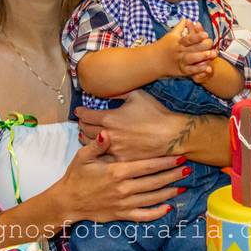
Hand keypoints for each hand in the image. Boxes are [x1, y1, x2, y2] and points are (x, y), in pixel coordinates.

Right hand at [57, 133, 187, 222]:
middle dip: (172, 174)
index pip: (146, 166)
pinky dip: (157, 213)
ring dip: (169, 191)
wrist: (68, 201)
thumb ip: (97, 145)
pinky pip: (143, 215)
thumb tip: (106, 132)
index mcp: (116, 172)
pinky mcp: (121, 215)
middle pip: (154, 181)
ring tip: (183, 185)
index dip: (165, 161)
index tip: (179, 155)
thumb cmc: (76, 176)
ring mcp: (123, 203)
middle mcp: (123, 188)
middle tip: (188, 168)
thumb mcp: (83, 156)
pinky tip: (168, 208)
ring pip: (152, 198)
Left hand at [75, 90, 189, 161]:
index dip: (80, 112)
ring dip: (87, 139)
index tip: (79, 111)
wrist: (171, 135)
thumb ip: (119, 92)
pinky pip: (104, 156)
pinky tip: (101, 148)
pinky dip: (100, 151)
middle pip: (85, 130)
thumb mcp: (136, 95)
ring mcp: (114, 149)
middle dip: (82, 125)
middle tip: (82, 122)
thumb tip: (109, 89)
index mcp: (109, 118)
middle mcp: (108, 134)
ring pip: (91, 145)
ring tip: (87, 135)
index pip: (85, 115)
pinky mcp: (121, 160)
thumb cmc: (156, 114)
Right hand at [155, 19, 215, 77]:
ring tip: (212, 55)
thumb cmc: (163, 46)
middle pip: (192, 48)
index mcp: (177, 42)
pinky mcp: (181, 70)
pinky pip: (190, 70)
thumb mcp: (170, 35)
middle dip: (203, 47)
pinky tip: (207, 67)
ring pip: (192, 59)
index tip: (206, 35)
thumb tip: (186, 18)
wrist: (153, 61)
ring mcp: (180, 61)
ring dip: (202, 57)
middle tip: (213, 44)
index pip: (188, 39)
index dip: (197, 36)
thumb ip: (179, 27)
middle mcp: (179, 51)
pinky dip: (198, 69)